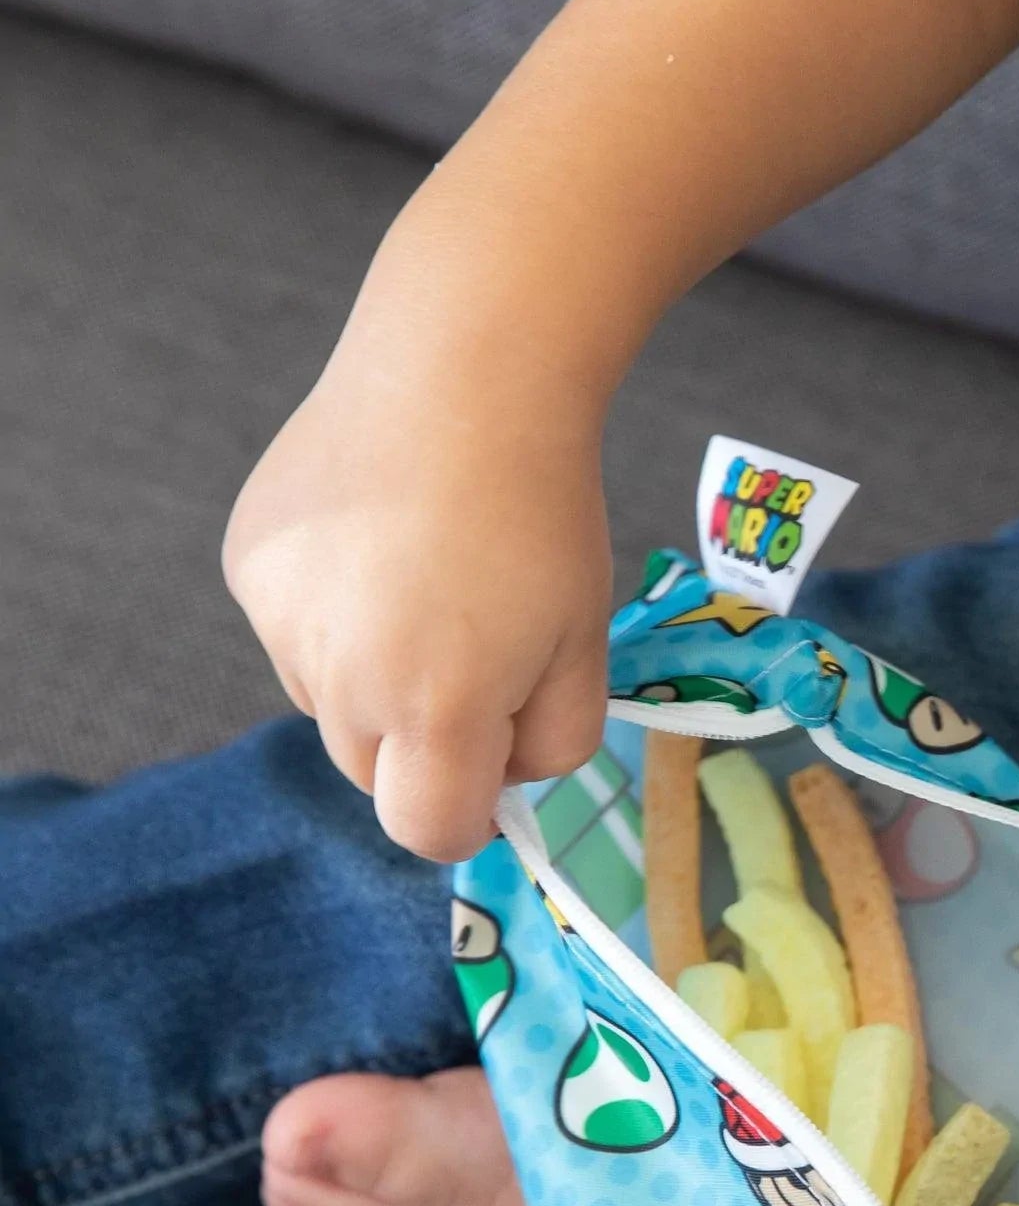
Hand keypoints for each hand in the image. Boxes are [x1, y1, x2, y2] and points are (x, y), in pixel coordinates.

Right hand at [223, 342, 612, 861]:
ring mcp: (281, 620)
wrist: (465, 376)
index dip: (465, 817)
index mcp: (437, 707)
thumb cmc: (545, 519)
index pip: (427, 829)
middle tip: (478, 655)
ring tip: (428, 585)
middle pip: (374, 774)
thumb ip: (553, 744)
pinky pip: (295, 633)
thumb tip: (499, 782)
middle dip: (424, 746)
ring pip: (330, 704)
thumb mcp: (585, 648)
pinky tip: (378, 545)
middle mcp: (342, 678)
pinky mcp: (247, 567)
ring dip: (375, 679)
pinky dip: (335, 615)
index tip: (490, 777)